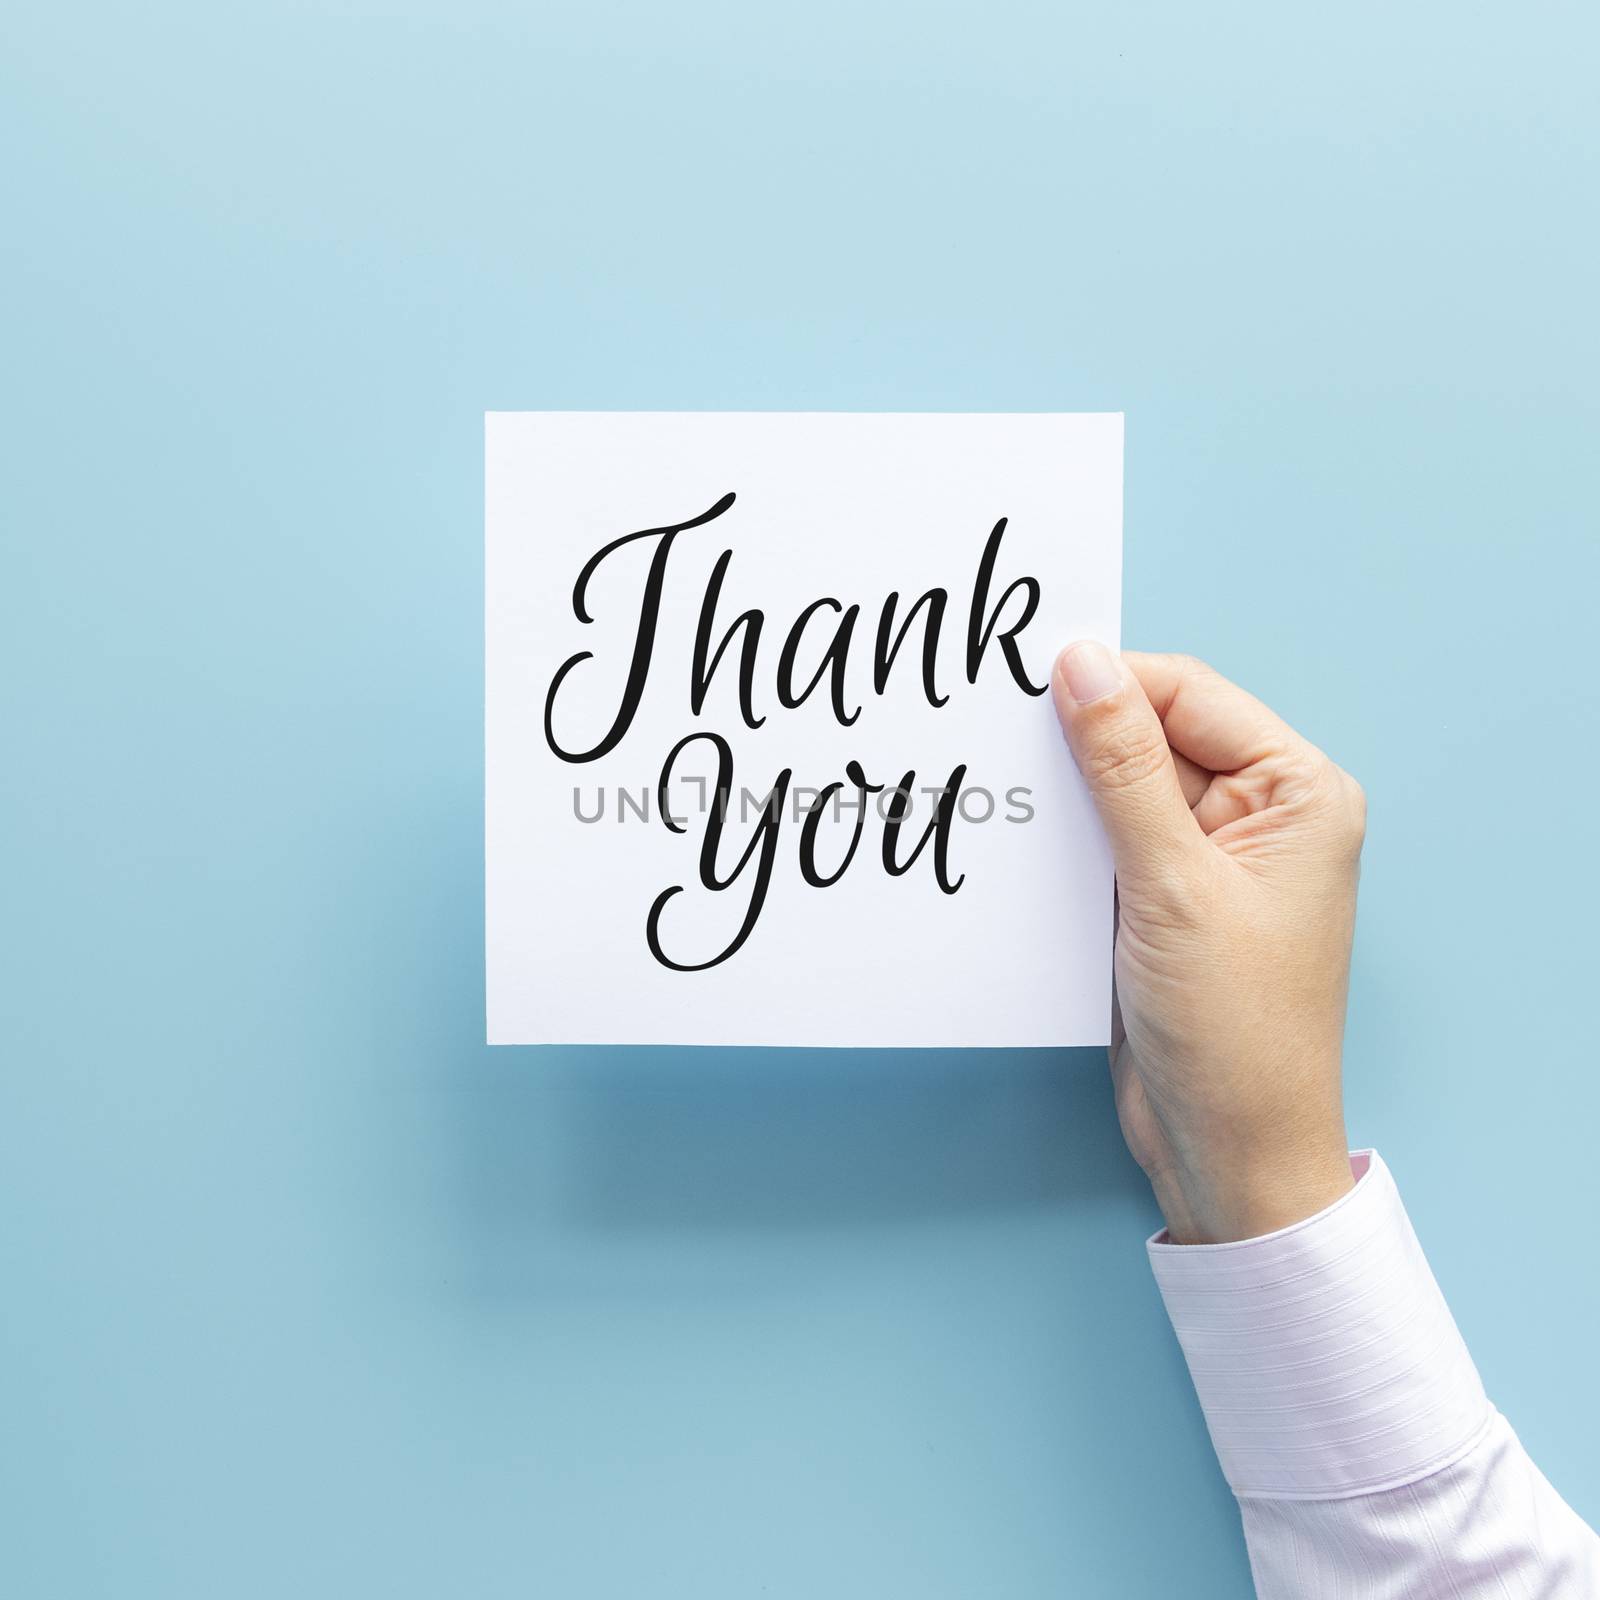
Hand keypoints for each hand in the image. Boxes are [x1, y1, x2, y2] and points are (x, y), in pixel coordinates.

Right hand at [1051, 644, 1363, 1243]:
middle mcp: (1260, 815)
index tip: (1025, 680)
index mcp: (1297, 792)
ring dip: (1065, 797)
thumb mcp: (1172, 884)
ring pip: (1120, 790)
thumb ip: (1122, 768)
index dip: (1109, 683)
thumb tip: (1081, 663)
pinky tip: (1021, 849)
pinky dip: (1065, 843)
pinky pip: (1106, 843)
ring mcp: (1209, 860)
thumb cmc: (1234, 1029)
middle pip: (1152, 735)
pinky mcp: (1165, 901)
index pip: (1189, 694)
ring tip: (1005, 799)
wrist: (1228, 1151)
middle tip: (1001, 742)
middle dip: (1080, 743)